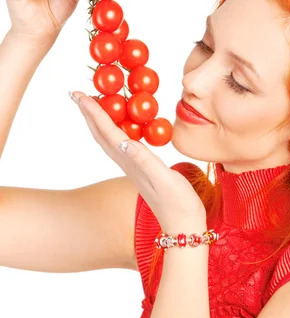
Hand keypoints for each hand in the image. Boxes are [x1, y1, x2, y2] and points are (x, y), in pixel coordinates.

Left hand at [71, 92, 206, 232]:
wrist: (183, 224)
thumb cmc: (177, 202)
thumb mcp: (163, 179)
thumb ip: (145, 160)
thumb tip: (125, 142)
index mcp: (130, 160)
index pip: (107, 131)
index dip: (94, 112)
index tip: (80, 94)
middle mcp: (127, 162)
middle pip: (101, 134)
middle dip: (89, 113)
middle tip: (78, 94)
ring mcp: (132, 166)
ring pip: (109, 139)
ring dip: (99, 121)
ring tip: (95, 105)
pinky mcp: (141, 169)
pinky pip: (122, 143)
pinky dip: (117, 129)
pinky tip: (123, 126)